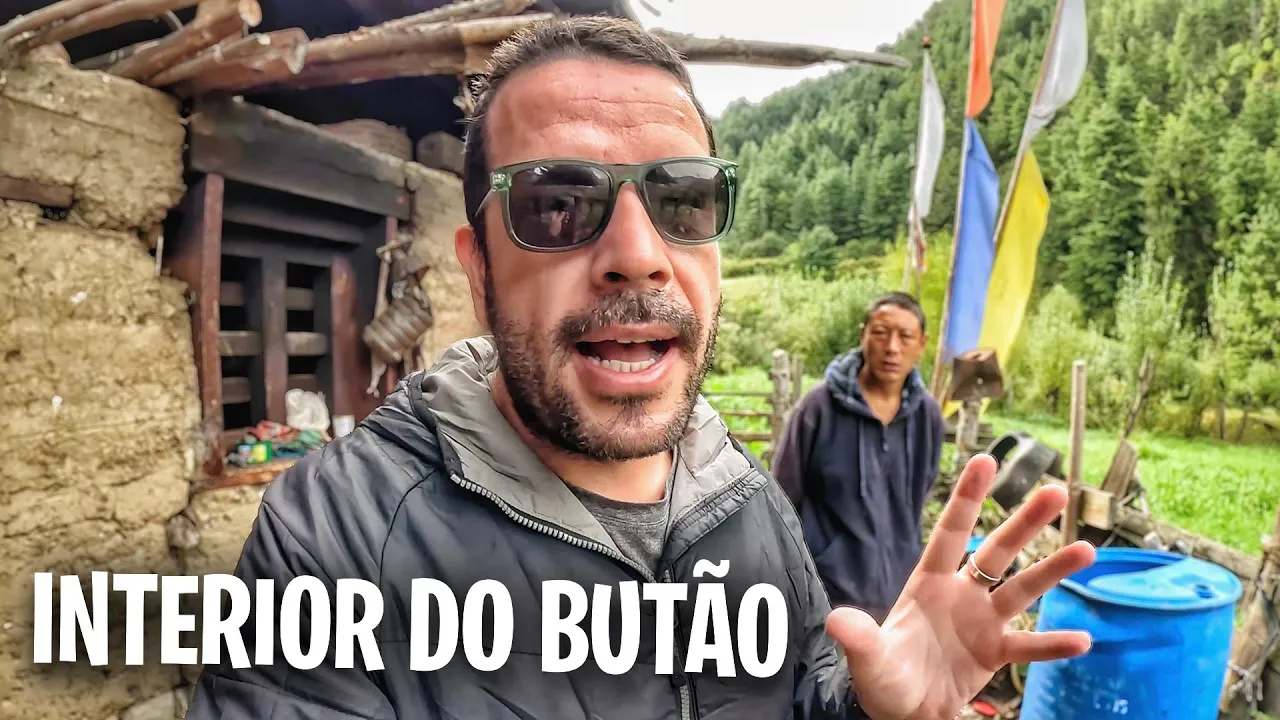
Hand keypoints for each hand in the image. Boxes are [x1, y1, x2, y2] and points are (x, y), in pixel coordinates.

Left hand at [825, 453, 1095, 719]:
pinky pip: (1029, 647)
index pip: (950, 532)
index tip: (986, 460)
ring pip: (1022, 590)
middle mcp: (960, 595)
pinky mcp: (995, 654)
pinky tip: (1083, 639)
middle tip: (1056, 492)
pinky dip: (1053, 645)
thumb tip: (837, 621)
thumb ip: (859, 639)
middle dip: (1025, 523)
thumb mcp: (868, 659)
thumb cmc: (884, 679)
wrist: (905, 713)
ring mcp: (982, 623)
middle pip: (997, 552)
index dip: (967, 498)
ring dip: (1053, 571)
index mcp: (928, 583)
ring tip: (1087, 549)